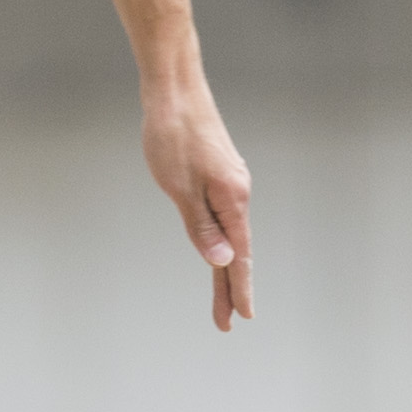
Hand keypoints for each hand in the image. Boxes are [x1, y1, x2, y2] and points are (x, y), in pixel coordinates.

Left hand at [144, 76, 253, 331]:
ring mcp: (230, 182)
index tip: (240, 318)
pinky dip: (221, 239)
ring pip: (231, 232)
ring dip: (226, 265)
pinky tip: (217, 247)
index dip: (237, 289)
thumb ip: (201, 228)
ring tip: (223, 295)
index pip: (238, 257)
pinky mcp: (219, 172)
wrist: (174, 88)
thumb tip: (221, 263)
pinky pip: (224, 215)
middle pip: (236, 250)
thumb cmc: (172, 135)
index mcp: (232, 199)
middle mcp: (238, 192)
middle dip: (229, 287)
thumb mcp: (180, 187)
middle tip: (226, 322)